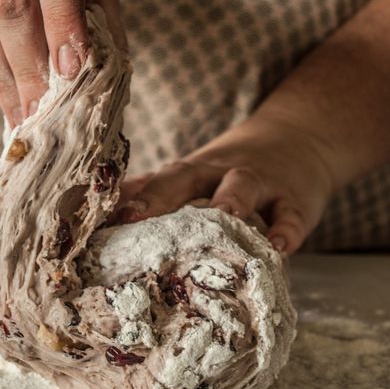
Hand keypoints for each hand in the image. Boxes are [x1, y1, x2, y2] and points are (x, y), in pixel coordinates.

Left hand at [114, 115, 335, 253]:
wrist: (295, 141)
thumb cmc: (229, 171)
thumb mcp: (194, 177)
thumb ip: (156, 193)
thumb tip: (103, 216)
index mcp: (189, 174)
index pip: (152, 182)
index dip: (124, 200)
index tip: (93, 222)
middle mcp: (217, 174)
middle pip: (186, 177)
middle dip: (159, 196)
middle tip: (134, 217)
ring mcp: (258, 183)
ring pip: (241, 186)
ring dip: (229, 201)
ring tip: (220, 219)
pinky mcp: (294, 199)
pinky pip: (291, 213)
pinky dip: (286, 228)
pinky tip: (278, 247)